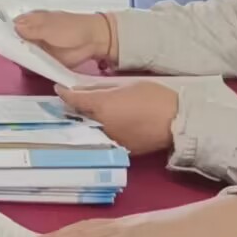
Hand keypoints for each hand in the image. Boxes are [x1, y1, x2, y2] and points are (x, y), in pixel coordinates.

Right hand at [13, 11, 114, 67]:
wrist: (92, 41)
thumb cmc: (70, 28)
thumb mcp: (48, 26)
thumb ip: (30, 29)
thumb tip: (13, 28)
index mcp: (31, 21)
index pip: (12, 26)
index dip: (5, 33)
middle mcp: (32, 34)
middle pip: (15, 42)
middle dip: (10, 48)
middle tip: (7, 54)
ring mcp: (38, 48)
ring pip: (22, 53)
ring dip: (19, 58)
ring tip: (15, 62)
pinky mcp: (45, 60)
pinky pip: (33, 64)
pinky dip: (29, 66)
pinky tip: (25, 69)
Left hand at [56, 81, 178, 154]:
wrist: (178, 121)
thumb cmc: (154, 97)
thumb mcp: (126, 86)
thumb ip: (101, 89)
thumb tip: (82, 89)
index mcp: (101, 108)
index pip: (75, 101)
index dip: (65, 94)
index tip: (59, 89)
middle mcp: (102, 127)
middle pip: (80, 117)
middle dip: (74, 110)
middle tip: (71, 101)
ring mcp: (111, 140)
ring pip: (92, 129)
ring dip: (86, 122)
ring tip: (85, 113)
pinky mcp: (123, 149)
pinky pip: (106, 138)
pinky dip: (102, 131)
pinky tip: (104, 124)